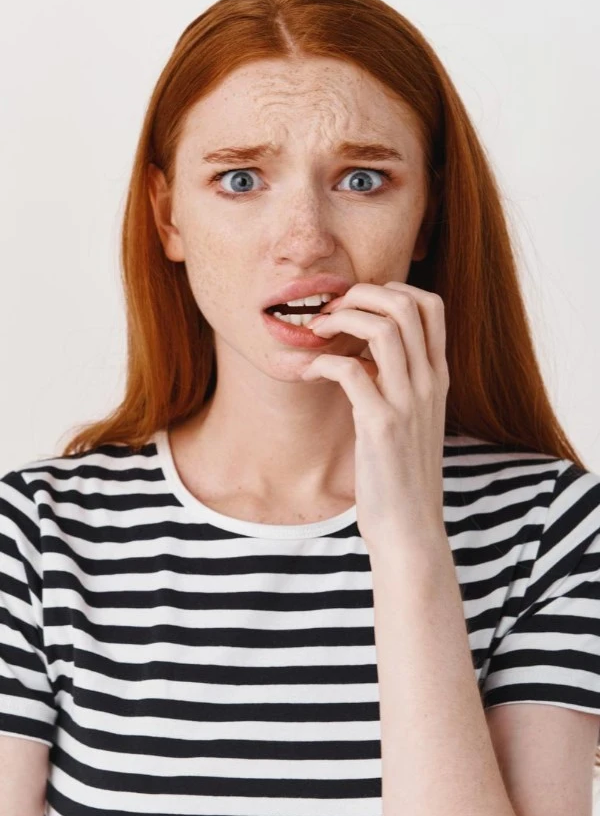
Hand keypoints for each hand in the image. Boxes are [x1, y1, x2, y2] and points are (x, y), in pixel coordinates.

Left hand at [301, 282, 449, 552]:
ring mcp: (408, 403)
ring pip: (382, 329)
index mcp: (438, 377)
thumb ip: (399, 383)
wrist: (409, 526)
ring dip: (340, 319)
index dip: (392, 289)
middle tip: (329, 312)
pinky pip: (349, 371)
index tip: (358, 304)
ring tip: (314, 332)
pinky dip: (320, 362)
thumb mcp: (412, 419)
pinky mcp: (380, 426)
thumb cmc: (401, 473)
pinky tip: (306, 371)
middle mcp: (430, 383)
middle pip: (405, 305)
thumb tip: (364, 355)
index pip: (431, 305)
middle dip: (360, 295)